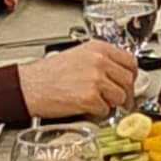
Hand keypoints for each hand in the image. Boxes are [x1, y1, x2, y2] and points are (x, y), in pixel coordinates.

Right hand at [20, 39, 139, 119]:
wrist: (28, 86)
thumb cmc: (47, 73)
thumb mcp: (78, 56)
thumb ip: (100, 61)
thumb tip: (118, 74)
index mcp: (98, 48)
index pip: (130, 61)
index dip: (131, 75)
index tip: (128, 83)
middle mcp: (99, 61)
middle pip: (128, 80)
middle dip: (126, 94)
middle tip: (121, 101)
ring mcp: (95, 80)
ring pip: (120, 97)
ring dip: (112, 104)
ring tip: (99, 103)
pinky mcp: (89, 98)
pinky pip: (106, 110)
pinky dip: (98, 113)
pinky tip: (87, 107)